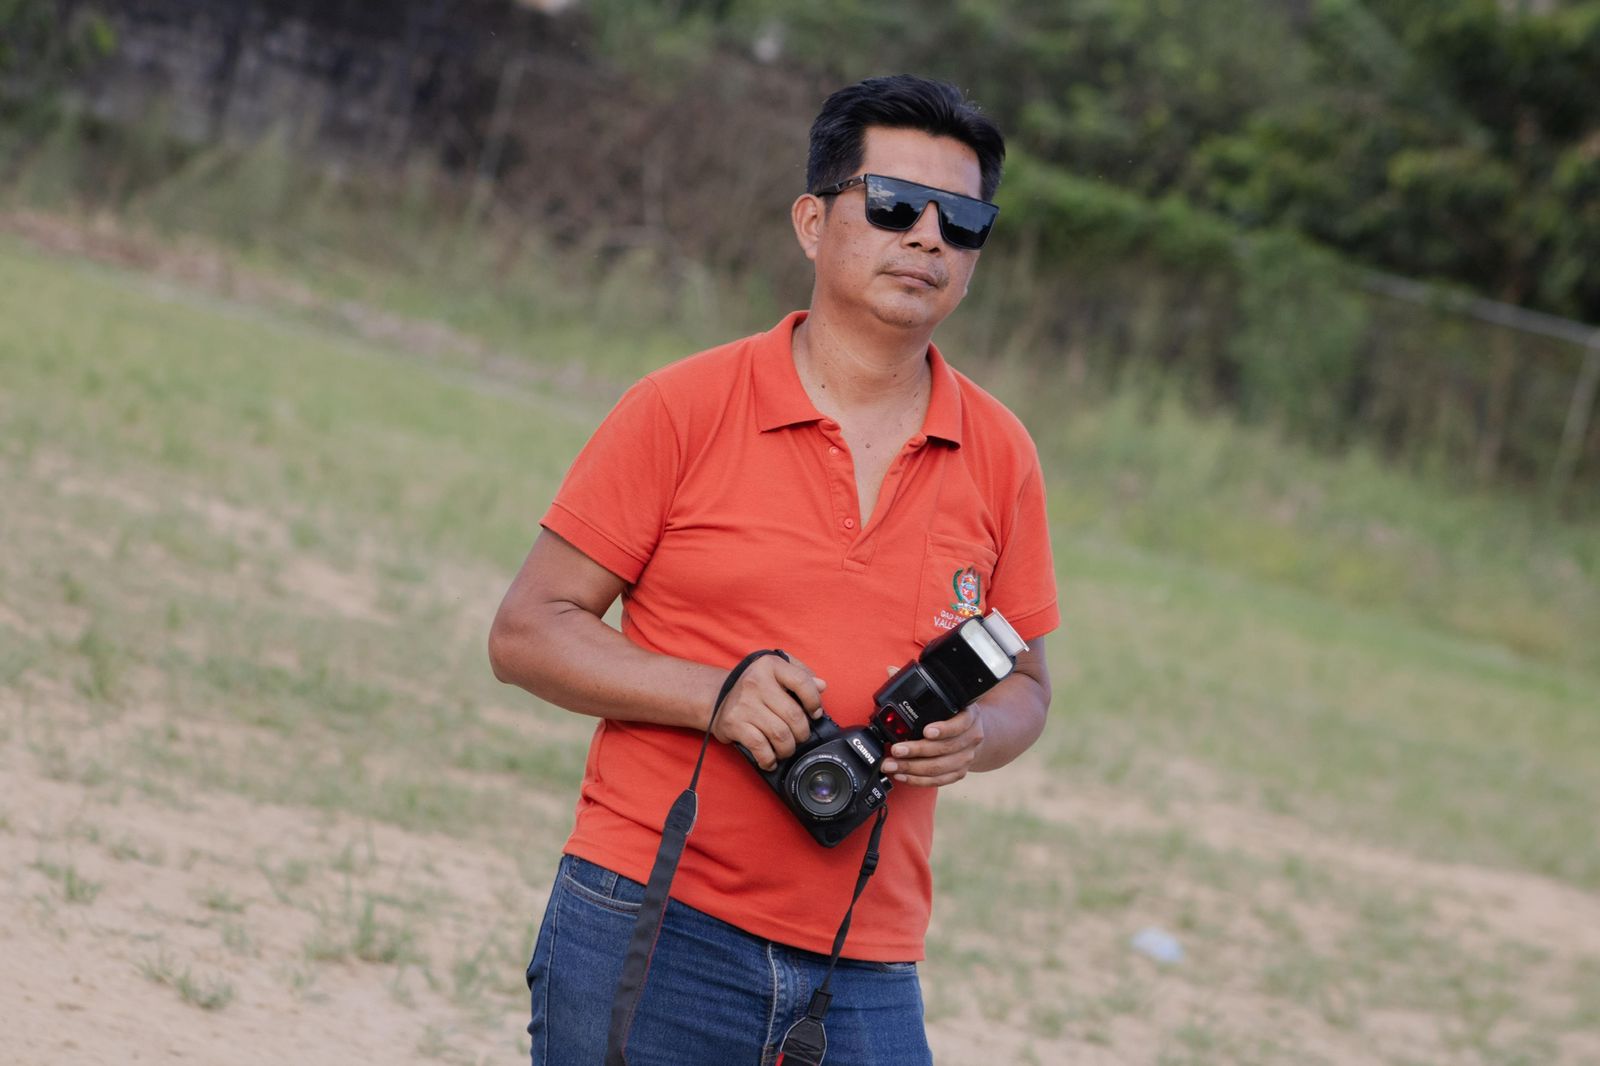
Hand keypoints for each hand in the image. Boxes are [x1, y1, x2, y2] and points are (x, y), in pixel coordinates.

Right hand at [712, 654, 825, 770]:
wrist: (715, 696)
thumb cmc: (754, 686)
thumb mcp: (776, 671)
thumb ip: (801, 674)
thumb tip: (822, 686)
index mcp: (770, 665)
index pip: (802, 682)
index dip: (814, 701)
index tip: (815, 713)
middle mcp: (756, 683)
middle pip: (794, 715)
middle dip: (802, 733)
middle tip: (799, 736)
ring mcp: (745, 704)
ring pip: (780, 735)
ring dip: (788, 748)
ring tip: (786, 748)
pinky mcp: (734, 724)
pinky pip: (760, 748)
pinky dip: (769, 759)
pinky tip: (771, 759)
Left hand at [878, 704, 984, 786]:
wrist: (970, 734)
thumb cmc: (953, 717)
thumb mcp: (949, 705)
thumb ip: (932, 708)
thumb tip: (899, 714)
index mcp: (970, 718)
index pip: (959, 725)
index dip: (943, 729)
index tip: (926, 731)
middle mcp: (971, 739)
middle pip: (944, 748)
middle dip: (916, 750)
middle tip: (896, 750)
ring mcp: (966, 759)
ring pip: (939, 768)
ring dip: (911, 768)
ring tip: (892, 765)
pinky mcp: (959, 773)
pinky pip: (937, 781)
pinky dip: (917, 780)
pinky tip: (902, 775)